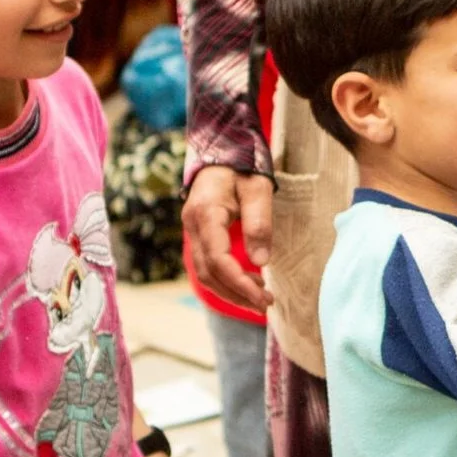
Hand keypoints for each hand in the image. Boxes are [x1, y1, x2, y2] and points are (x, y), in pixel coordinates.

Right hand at [183, 165, 272, 310]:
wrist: (222, 150)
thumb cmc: (243, 167)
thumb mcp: (258, 189)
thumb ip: (259, 223)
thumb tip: (261, 262)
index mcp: (205, 213)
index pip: (217, 259)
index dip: (239, 284)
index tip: (264, 298)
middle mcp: (192, 225)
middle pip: (207, 273)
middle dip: (235, 294)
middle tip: (265, 305)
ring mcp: (191, 230)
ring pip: (203, 273)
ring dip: (230, 290)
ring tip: (260, 297)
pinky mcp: (198, 234)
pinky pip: (206, 265)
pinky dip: (225, 279)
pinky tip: (248, 283)